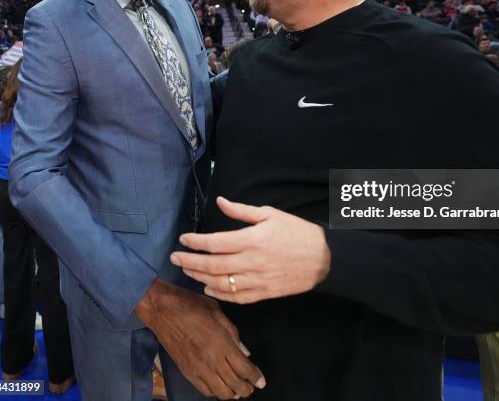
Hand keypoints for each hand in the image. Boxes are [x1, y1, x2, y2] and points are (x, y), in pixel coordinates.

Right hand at [135, 277, 264, 398]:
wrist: (161, 309)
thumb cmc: (188, 304)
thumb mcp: (217, 311)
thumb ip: (233, 332)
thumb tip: (244, 351)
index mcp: (220, 342)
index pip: (244, 368)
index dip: (255, 377)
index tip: (261, 381)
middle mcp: (210, 358)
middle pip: (234, 384)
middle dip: (246, 389)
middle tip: (252, 387)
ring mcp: (197, 367)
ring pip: (219, 391)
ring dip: (232, 394)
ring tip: (238, 391)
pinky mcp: (186, 370)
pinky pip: (203, 389)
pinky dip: (214, 392)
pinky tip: (219, 387)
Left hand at [171, 197, 330, 303]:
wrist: (322, 257)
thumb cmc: (296, 231)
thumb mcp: (270, 214)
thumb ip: (242, 211)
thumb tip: (220, 201)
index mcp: (252, 240)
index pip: (214, 243)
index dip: (195, 242)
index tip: (183, 239)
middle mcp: (250, 262)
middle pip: (212, 265)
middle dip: (190, 261)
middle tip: (176, 257)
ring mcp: (256, 280)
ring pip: (220, 283)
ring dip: (199, 277)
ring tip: (188, 270)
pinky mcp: (263, 293)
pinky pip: (235, 297)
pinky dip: (219, 294)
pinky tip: (208, 288)